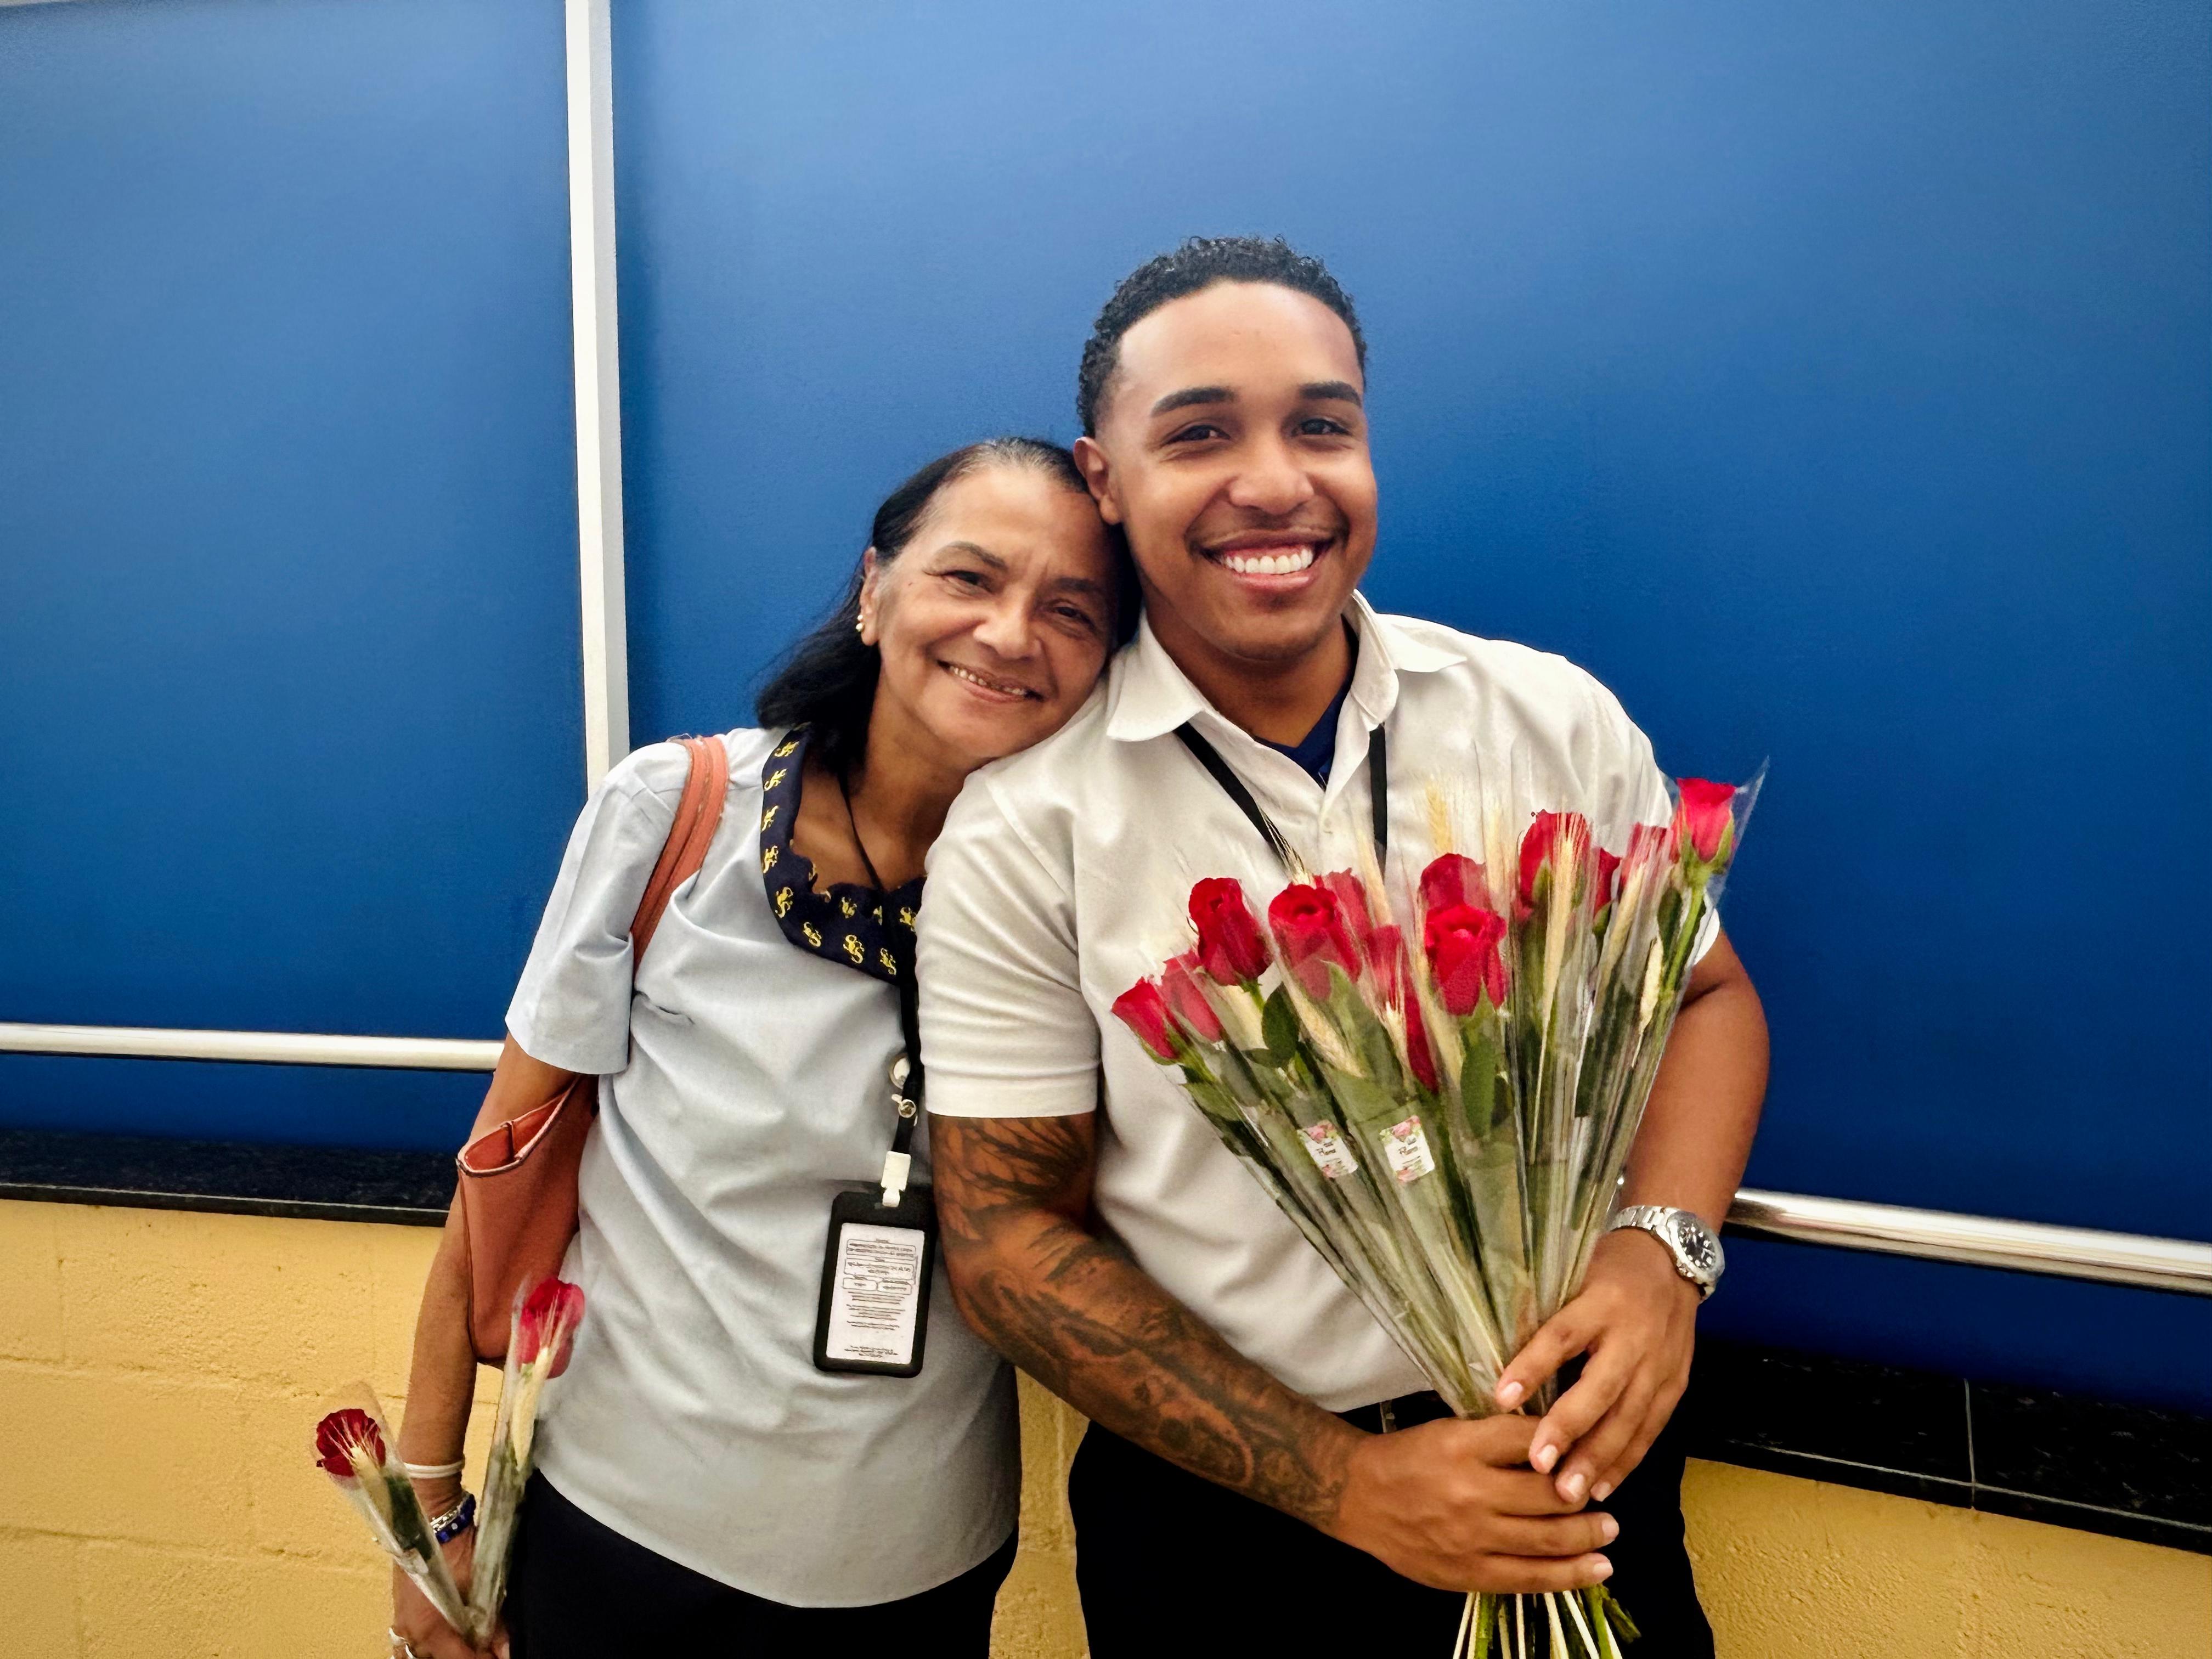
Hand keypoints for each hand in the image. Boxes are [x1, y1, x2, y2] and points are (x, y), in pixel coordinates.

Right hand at [390, 1529, 502, 1658]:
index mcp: (430, 1631)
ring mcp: (401, 1622)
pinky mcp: (400, 1610)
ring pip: (419, 1654)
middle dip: (461, 1657)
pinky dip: (425, 1647)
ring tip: (461, 1646)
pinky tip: (440, 1642)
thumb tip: (506, 1650)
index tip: (499, 1656)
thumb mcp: (481, 1587)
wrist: (431, 1521)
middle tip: (483, 1650)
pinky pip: (408, 1642)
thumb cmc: (458, 1552)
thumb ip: (493, 1622)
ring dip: (440, 1654)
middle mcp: (411, 1633)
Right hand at [1328, 1413, 1616, 1593]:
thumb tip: (1559, 1445)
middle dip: (1586, 1500)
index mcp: (1463, 1445)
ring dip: (1587, 1538)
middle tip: (1607, 1501)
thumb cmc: (1410, 1458)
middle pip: (1548, 1496)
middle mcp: (1469, 1492)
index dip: (1569, 1447)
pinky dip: (1568, 1576)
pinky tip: (1594, 1571)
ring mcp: (1469, 1538)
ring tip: (1608, 1533)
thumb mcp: (1451, 1430)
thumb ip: (1499, 1438)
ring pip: (1547, 1541)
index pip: (1533, 1442)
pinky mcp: (1467, 1573)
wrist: (1359, 1498)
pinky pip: (1529, 1579)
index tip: (1588, 1453)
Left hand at [1494, 1228, 1698, 1506]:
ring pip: (1629, 1418)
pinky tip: (1603, 1486)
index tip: (1501, 1398)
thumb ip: (1545, 1311)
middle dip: (1570, 1430)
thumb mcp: (1574, 1274)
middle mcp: (1633, 1336)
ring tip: (1569, 1491)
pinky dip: (1627, 1461)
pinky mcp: (1676, 1385)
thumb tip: (1495, 1353)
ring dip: (1599, 1459)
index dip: (1532, 1367)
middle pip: (1600, 1388)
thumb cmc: (1608, 1268)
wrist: (1674, 1260)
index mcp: (1601, 1302)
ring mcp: (1659, 1364)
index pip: (1562, 1336)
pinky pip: (1650, 1429)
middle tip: (1539, 1465)